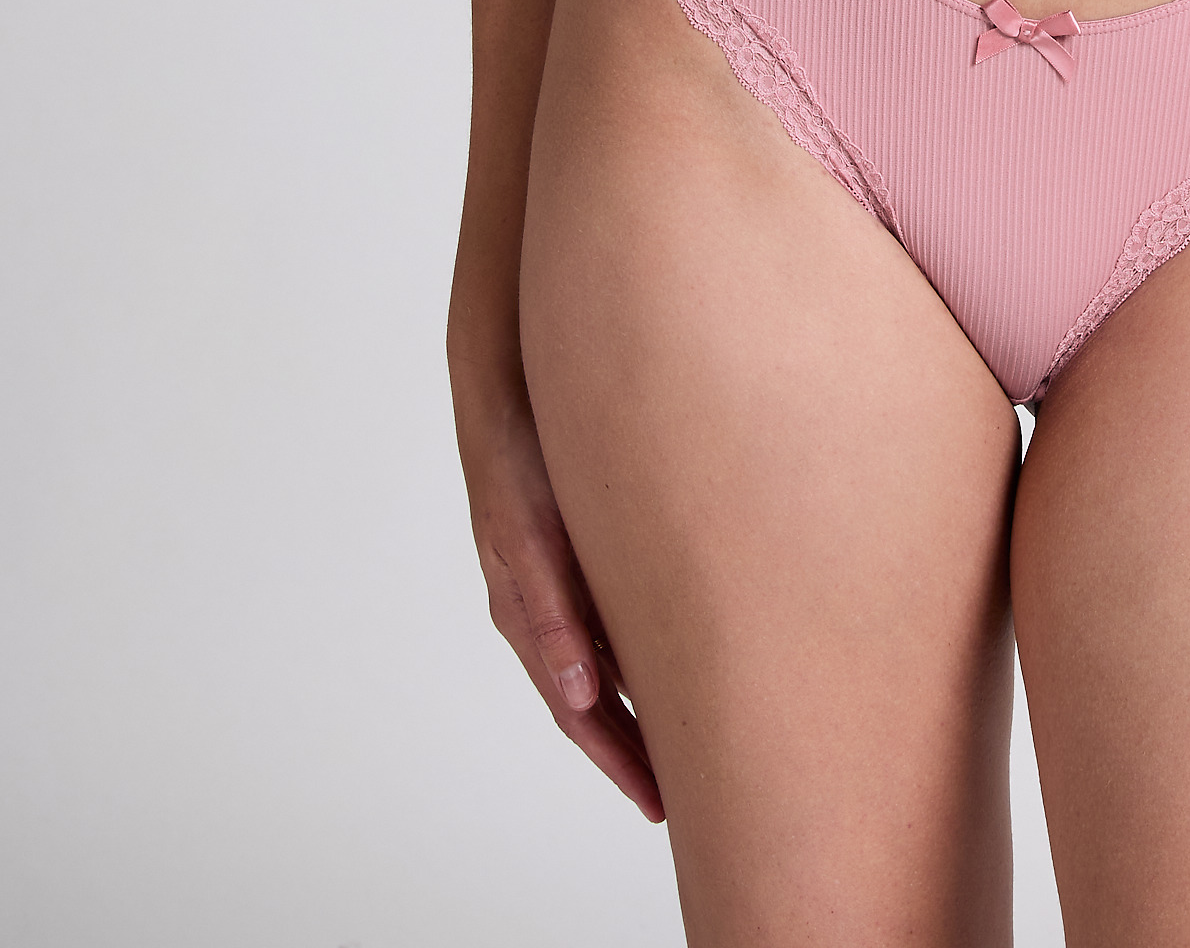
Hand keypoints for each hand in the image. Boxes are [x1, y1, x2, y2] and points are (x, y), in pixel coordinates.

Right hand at [457, 373, 663, 818]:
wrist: (505, 384)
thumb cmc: (519, 457)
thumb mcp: (533, 538)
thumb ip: (555, 615)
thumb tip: (582, 699)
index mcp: (530, 617)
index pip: (579, 714)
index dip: (619, 761)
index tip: (661, 805)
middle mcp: (540, 610)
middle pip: (588, 703)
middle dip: (631, 751)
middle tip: (680, 798)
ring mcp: (553, 582)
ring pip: (598, 667)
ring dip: (635, 710)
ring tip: (683, 745)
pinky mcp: (568, 551)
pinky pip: (602, 622)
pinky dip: (630, 658)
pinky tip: (665, 662)